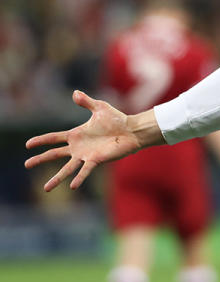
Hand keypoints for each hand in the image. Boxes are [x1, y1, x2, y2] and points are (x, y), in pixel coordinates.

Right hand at [25, 91, 146, 190]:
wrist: (131, 130)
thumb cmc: (116, 119)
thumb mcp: (99, 107)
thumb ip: (86, 102)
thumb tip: (75, 92)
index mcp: (76, 134)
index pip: (54, 138)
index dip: (41, 140)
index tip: (28, 144)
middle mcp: (78, 147)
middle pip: (55, 154)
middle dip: (40, 159)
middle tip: (26, 164)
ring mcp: (86, 155)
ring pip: (67, 168)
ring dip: (57, 178)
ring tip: (46, 188)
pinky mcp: (96, 160)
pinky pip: (85, 171)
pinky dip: (79, 178)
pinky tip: (72, 186)